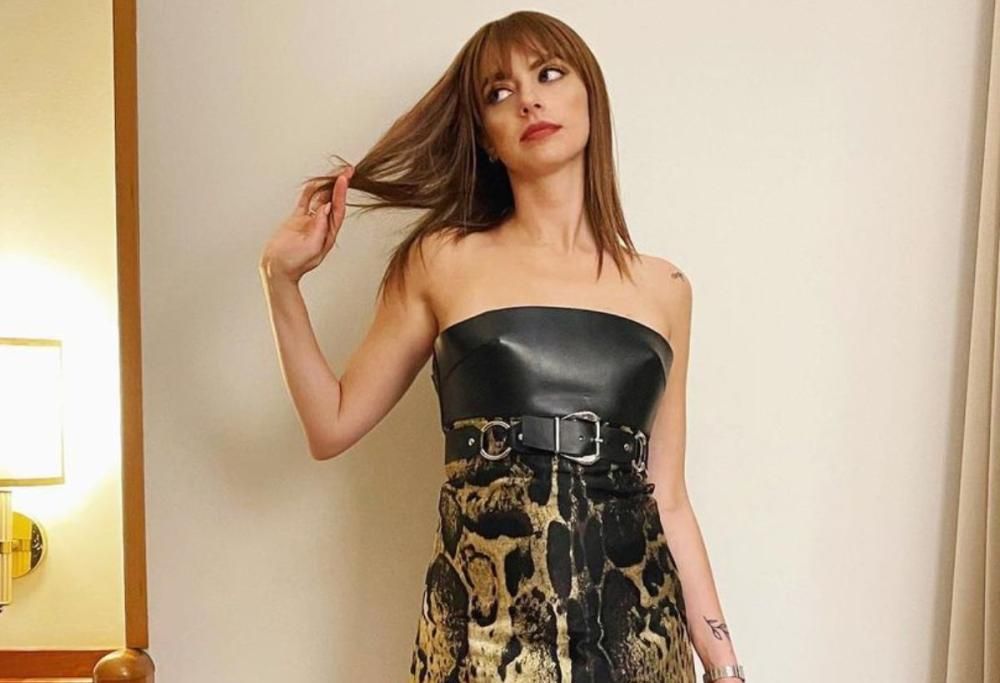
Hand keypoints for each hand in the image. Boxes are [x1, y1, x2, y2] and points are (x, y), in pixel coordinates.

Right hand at [259, 166, 353, 282]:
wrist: (277, 268)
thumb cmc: (294, 263)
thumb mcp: (311, 247)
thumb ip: (319, 227)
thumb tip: (327, 207)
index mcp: (328, 234)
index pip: (338, 210)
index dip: (341, 193)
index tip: (344, 179)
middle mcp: (322, 226)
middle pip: (333, 201)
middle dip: (340, 186)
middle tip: (348, 170)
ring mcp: (309, 221)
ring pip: (320, 199)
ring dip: (327, 185)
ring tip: (335, 171)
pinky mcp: (297, 219)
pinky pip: (306, 201)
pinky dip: (310, 191)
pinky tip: (316, 181)